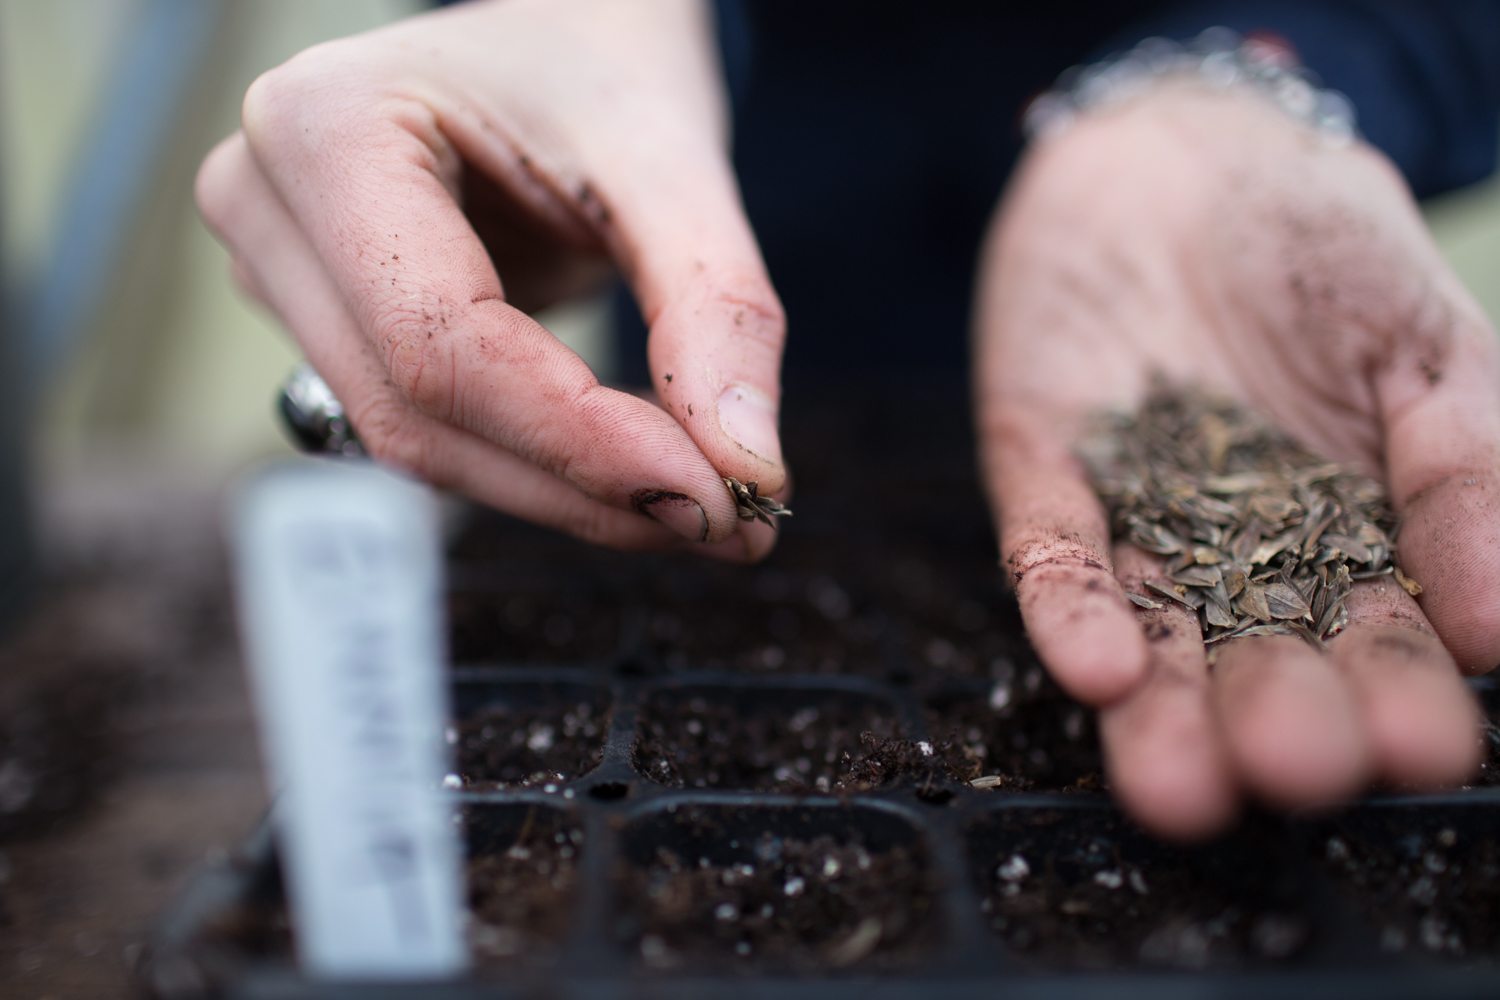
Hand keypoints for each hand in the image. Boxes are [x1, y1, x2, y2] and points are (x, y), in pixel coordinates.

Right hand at [197, 0, 785, 559]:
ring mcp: (285, 273)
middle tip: (728, 522)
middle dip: (581, 485)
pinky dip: (540, 467)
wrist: (559, 31)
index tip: (709, 498)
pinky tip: (636, 471)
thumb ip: (716, 307)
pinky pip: (431, 429)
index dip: (576, 440)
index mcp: (326, 127)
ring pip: (418, 442)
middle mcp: (269, 205)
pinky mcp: (330, 324)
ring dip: (564, 493)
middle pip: (419, 412)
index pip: (442, 341)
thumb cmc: (602, 64)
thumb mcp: (672, 159)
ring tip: (700, 502)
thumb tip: (746, 469)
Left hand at [976, 83, 1498, 836]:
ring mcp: (1132, 523)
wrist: (1191, 153)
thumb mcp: (1426, 346)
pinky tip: (1093, 665)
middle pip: (1257, 661)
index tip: (1420, 747)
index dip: (1399, 697)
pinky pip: (1051, 552)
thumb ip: (1467, 471)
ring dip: (1157, 712)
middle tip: (1293, 767)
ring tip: (1176, 785)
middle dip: (1276, 719)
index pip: (1380, 643)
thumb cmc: (1326, 251)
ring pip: (1147, 635)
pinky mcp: (1042, 478)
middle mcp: (1235, 559)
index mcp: (1350, 544)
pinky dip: (1067, 607)